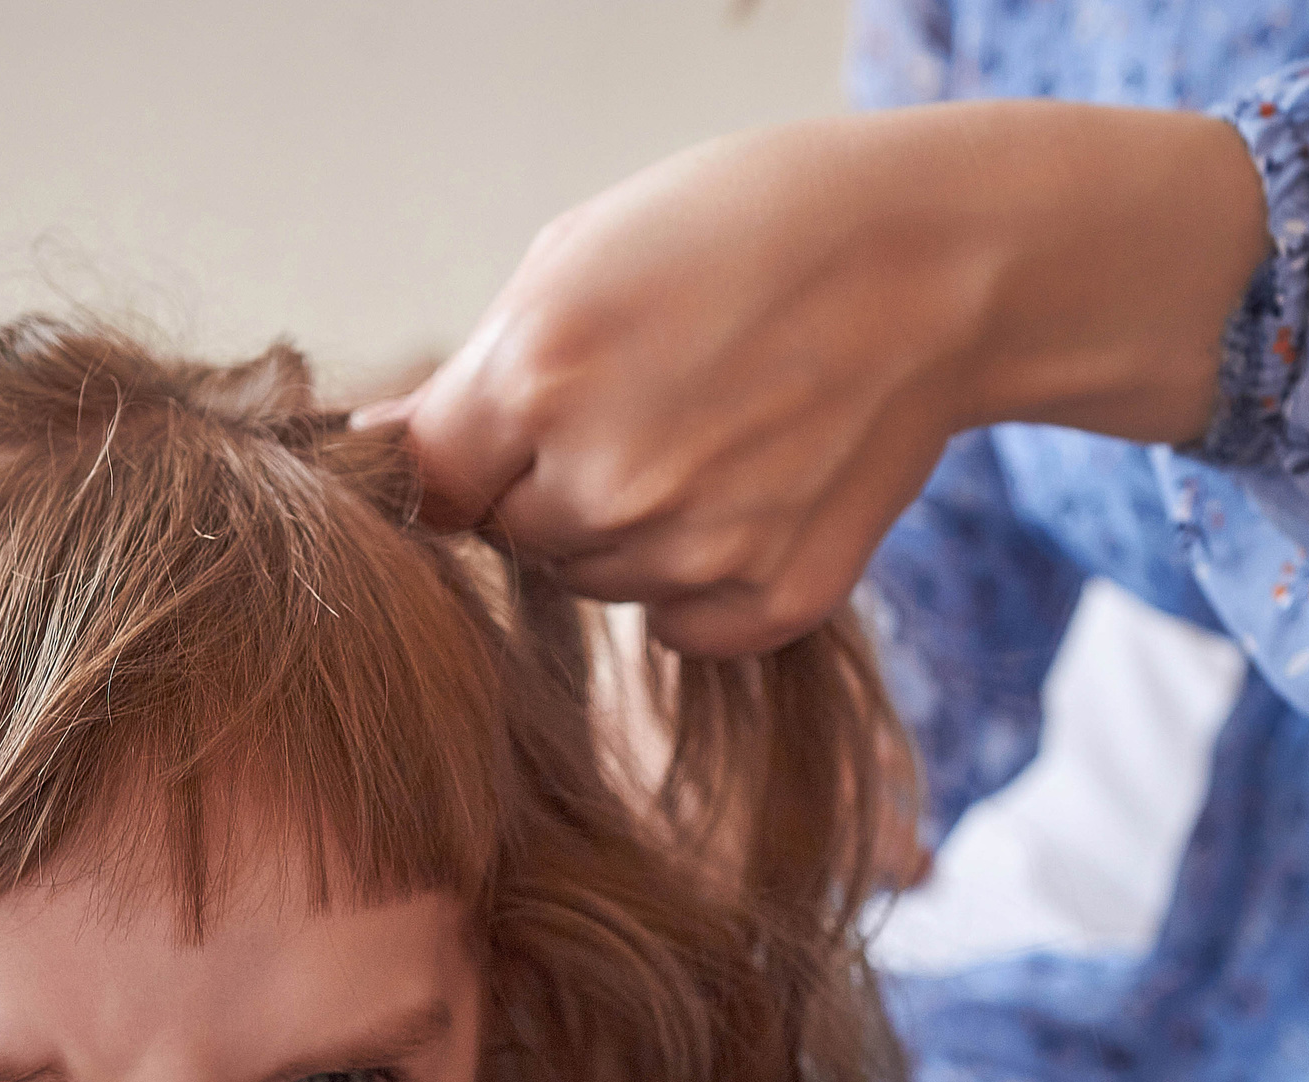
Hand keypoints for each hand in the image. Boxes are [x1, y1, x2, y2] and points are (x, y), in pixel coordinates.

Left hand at [363, 101, 1269, 656]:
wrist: (935, 264)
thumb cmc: (747, 231)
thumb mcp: (582, 255)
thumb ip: (474, 372)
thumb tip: (373, 449)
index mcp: (534, 381)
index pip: (427, 485)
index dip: (469, 456)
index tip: (510, 431)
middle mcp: (603, 485)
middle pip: (515, 537)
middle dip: (552, 484)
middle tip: (650, 399)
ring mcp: (690, 555)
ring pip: (597, 580)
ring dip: (630, 527)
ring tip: (714, 429)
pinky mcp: (766, 604)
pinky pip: (678, 623)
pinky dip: (701, 576)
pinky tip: (756, 487)